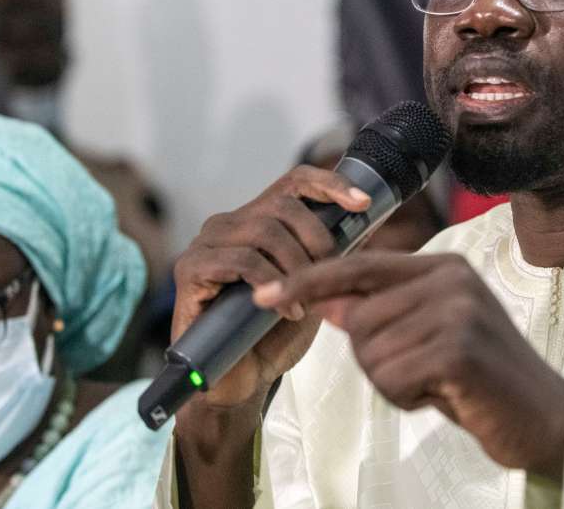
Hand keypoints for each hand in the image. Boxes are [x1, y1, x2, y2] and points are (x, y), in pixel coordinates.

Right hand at [171, 165, 371, 411]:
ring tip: (307, 303)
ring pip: (264, 231)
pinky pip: (241, 260)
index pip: (296, 180)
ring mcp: (207, 243)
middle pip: (284, 205)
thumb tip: (372, 222)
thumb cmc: (275, 335)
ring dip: (296, 266)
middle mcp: (230, 223)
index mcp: (259, 220)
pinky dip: (272, 283)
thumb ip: (334, 256)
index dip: (332, 184)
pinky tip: (286, 310)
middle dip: (318, 240)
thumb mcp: (314, 289)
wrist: (242, 382)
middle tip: (330, 275)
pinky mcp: (191, 269)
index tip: (364, 204)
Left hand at [251, 251, 563, 480]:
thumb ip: (384, 314)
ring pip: (371, 352)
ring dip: (395, 382)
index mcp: (444, 268)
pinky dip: (408, 398)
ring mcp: (457, 310)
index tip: (266, 295)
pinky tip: (446, 395)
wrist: (542, 416)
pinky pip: (391, 378)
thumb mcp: (431, 337)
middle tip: (425, 374)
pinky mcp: (458, 348)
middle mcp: (451, 279)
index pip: (359, 267)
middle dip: (378, 360)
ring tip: (440, 383)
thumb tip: (328, 303)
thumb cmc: (482, 379)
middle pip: (359, 321)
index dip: (309, 281)